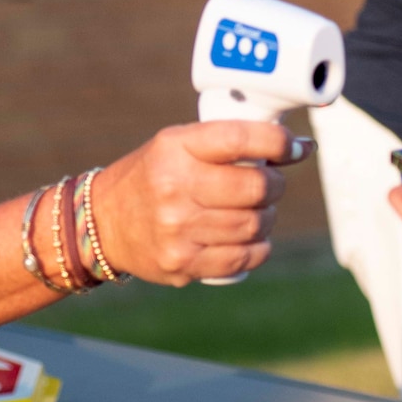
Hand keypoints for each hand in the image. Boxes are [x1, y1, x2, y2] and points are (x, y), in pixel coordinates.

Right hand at [87, 121, 311, 286]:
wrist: (103, 223)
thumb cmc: (153, 178)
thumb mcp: (176, 145)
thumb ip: (227, 143)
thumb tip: (299, 147)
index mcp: (175, 148)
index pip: (240, 138)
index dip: (278, 142)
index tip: (294, 148)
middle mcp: (175, 186)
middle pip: (256, 187)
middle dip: (275, 185)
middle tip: (271, 184)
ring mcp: (178, 229)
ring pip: (255, 224)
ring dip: (266, 217)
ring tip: (256, 211)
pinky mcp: (183, 263)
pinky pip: (245, 257)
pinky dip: (258, 246)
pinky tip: (250, 237)